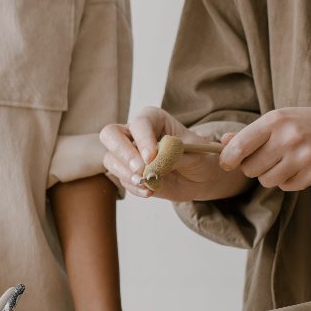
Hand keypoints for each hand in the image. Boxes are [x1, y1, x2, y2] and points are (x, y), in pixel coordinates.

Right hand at [100, 107, 236, 200]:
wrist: (200, 176)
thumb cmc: (198, 156)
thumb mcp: (195, 153)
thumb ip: (175, 154)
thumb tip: (155, 162)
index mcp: (152, 119)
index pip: (139, 124)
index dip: (143, 139)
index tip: (152, 157)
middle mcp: (135, 133)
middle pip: (110, 134)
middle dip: (123, 152)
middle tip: (140, 169)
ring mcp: (128, 154)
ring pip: (111, 159)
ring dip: (126, 173)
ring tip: (146, 183)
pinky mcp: (128, 173)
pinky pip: (122, 180)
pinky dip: (134, 188)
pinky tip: (149, 191)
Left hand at [219, 105, 310, 191]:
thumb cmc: (307, 122)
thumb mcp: (280, 119)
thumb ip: (251, 132)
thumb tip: (223, 143)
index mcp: (276, 120)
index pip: (241, 146)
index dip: (228, 158)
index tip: (226, 163)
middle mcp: (288, 138)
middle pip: (251, 168)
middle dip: (252, 167)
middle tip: (264, 159)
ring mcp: (303, 157)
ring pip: (267, 181)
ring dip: (269, 176)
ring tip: (283, 162)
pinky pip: (286, 187)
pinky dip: (288, 181)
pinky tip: (298, 167)